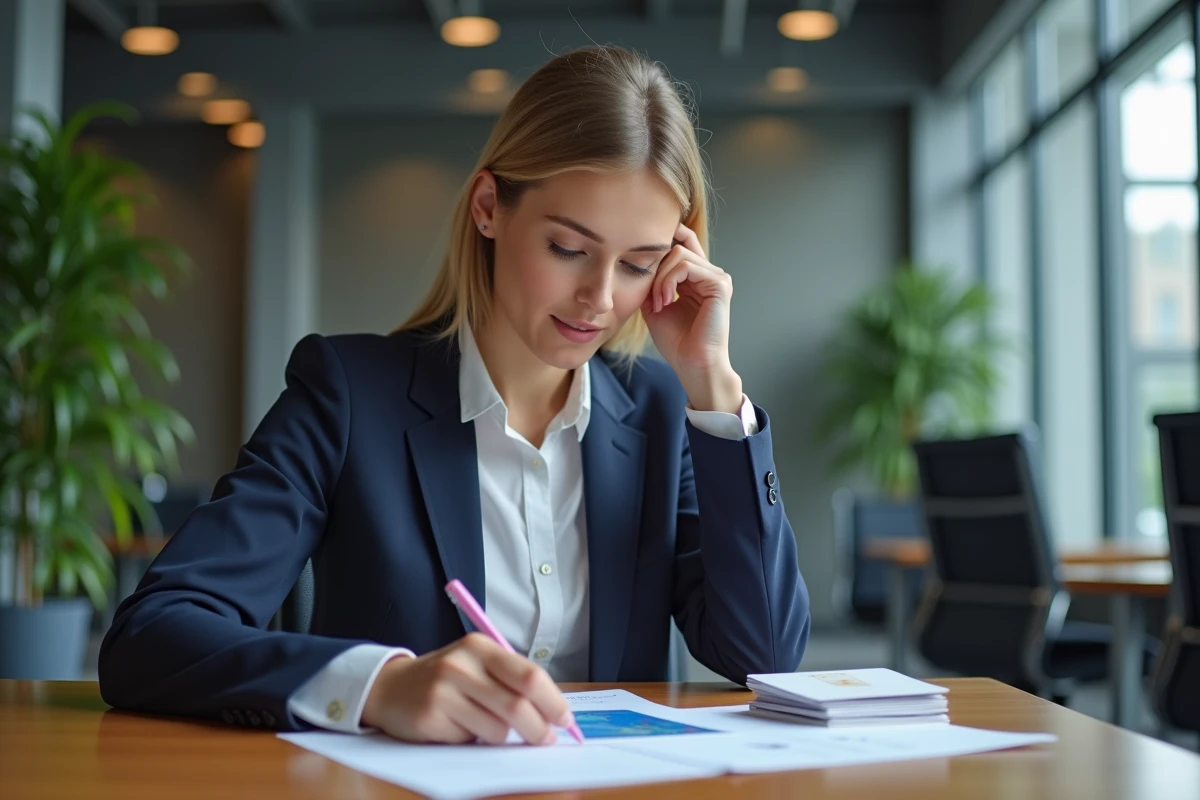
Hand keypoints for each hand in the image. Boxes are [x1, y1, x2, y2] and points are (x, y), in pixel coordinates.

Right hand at [360, 633, 576, 744]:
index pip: (529, 675)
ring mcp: (443, 691)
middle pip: (517, 705)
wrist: (390, 688)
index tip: (566, 719)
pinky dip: (474, 740)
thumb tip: (554, 712)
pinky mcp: (430, 717)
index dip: (553, 701)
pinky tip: (459, 727)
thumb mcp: (476, 665)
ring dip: (502, 737)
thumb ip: (510, 681)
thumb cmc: (446, 679)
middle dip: (539, 729)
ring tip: (486, 725)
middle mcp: (461, 664)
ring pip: (497, 729)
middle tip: (546, 739)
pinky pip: (470, 740)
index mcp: (480, 646)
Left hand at [642, 222, 742, 412]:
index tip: (641, 249)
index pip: (683, 244)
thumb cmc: (677, 342)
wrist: (692, 364)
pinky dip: (668, 282)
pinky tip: (666, 300)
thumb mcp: (655, 305)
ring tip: (658, 303)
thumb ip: (651, 281)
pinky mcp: (719, 285)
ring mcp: (717, 278)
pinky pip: (686, 266)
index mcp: (697, 279)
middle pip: (677, 247)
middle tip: (651, 298)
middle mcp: (710, 275)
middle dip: (656, 269)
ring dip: (660, 279)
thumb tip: (639, 260)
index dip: (664, 240)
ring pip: (679, 254)